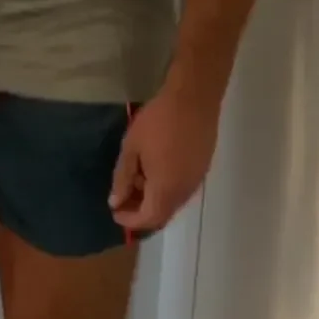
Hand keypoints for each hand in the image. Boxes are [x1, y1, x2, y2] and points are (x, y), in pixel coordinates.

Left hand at [109, 80, 221, 231]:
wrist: (194, 97)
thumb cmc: (158, 121)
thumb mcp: (131, 149)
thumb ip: (123, 179)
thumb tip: (116, 202)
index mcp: (166, 189)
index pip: (148, 219)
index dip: (130, 221)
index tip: (115, 211)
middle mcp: (184, 191)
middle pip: (162, 214)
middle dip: (140, 212)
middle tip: (123, 197)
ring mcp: (196, 180)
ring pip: (172, 202)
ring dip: (153, 199)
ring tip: (137, 178)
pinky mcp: (203, 168)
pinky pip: (181, 189)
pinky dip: (166, 188)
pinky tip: (155, 168)